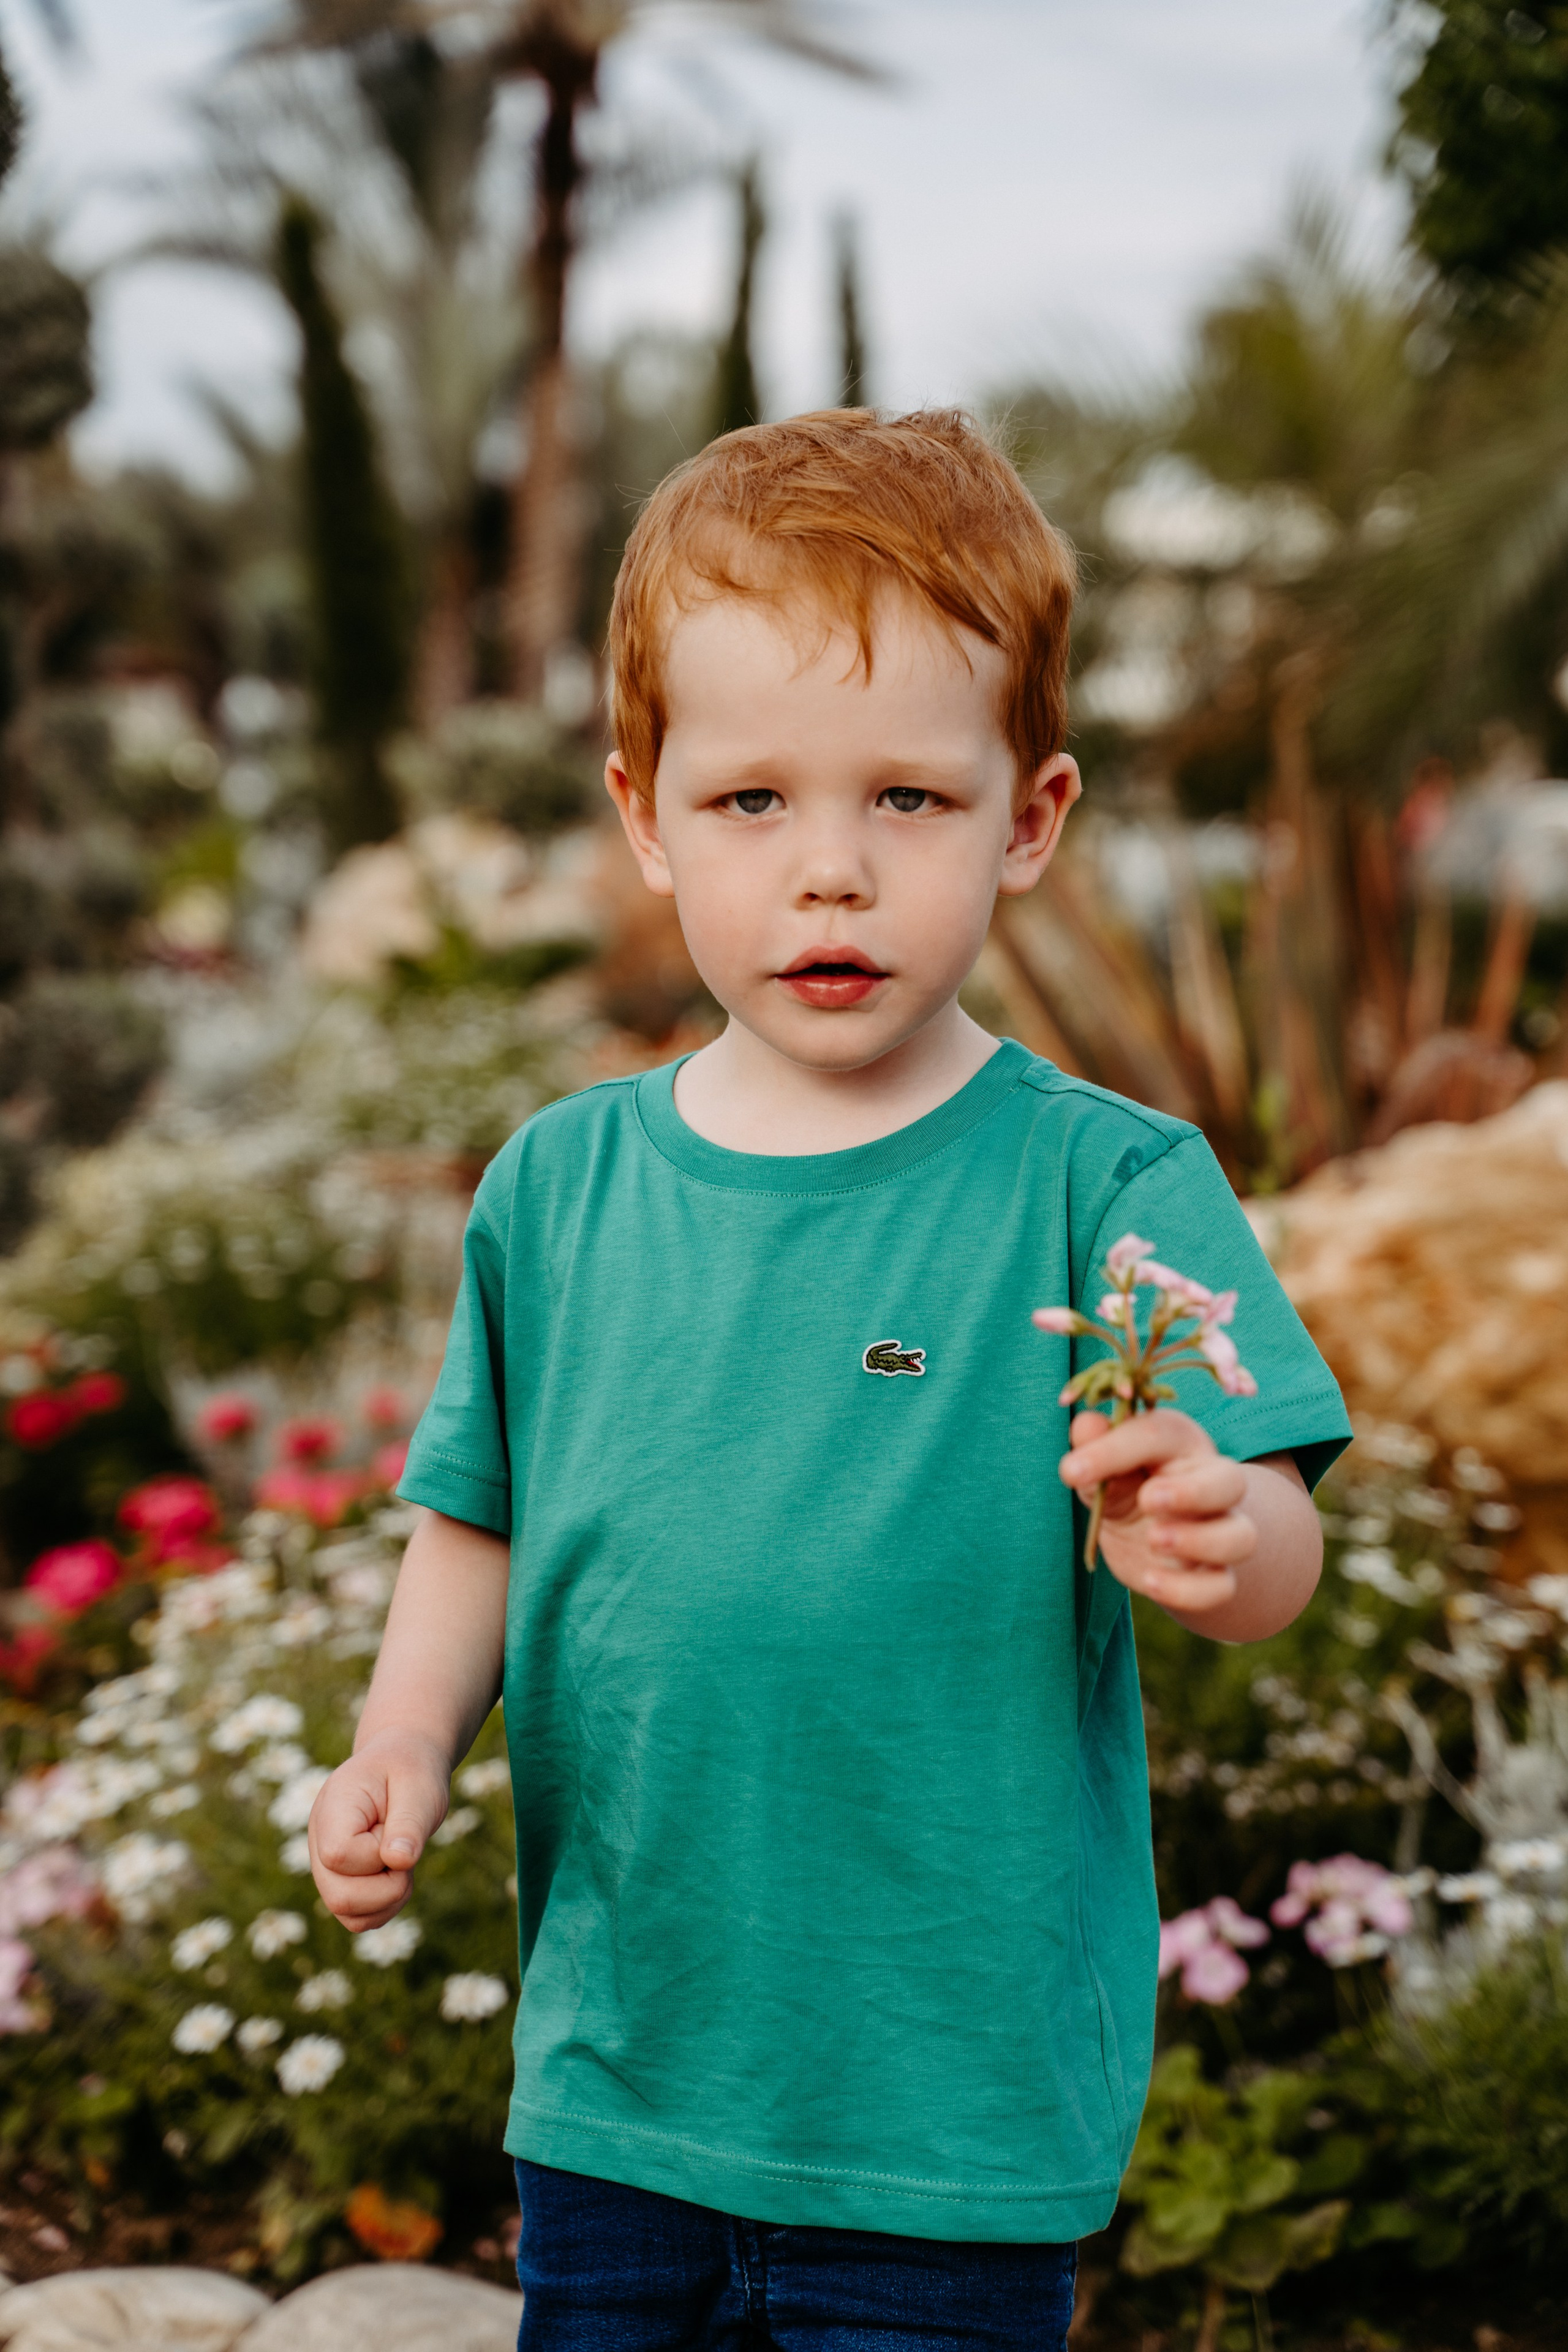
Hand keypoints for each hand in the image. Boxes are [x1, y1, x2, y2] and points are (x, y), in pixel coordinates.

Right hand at [308, 1729, 451, 1932]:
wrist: (401, 1763)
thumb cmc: (411, 1770)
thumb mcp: (420, 1786)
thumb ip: (409, 1823)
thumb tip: (399, 1861)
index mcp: (332, 1808)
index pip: (339, 1855)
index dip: (376, 1854)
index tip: (394, 1827)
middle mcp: (319, 1840)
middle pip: (339, 1897)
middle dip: (387, 1886)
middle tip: (406, 1853)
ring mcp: (326, 1865)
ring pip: (349, 1914)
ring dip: (389, 1898)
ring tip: (402, 1860)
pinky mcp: (341, 1882)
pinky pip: (360, 1918)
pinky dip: (387, 1906)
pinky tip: (398, 1873)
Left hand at [1059, 1407, 1255, 1612]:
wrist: (1144, 1538)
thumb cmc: (1124, 1487)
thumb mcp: (1105, 1466)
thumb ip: (1094, 1447)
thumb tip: (1085, 1424)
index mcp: (1178, 1444)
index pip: (1158, 1436)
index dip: (1114, 1450)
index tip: (1071, 1472)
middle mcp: (1209, 1484)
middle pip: (1230, 1480)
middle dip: (1193, 1491)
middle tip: (1147, 1499)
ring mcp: (1218, 1531)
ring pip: (1240, 1536)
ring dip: (1200, 1541)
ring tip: (1152, 1539)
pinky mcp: (1214, 1575)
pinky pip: (1220, 1587)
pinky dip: (1188, 1590)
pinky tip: (1149, 1582)